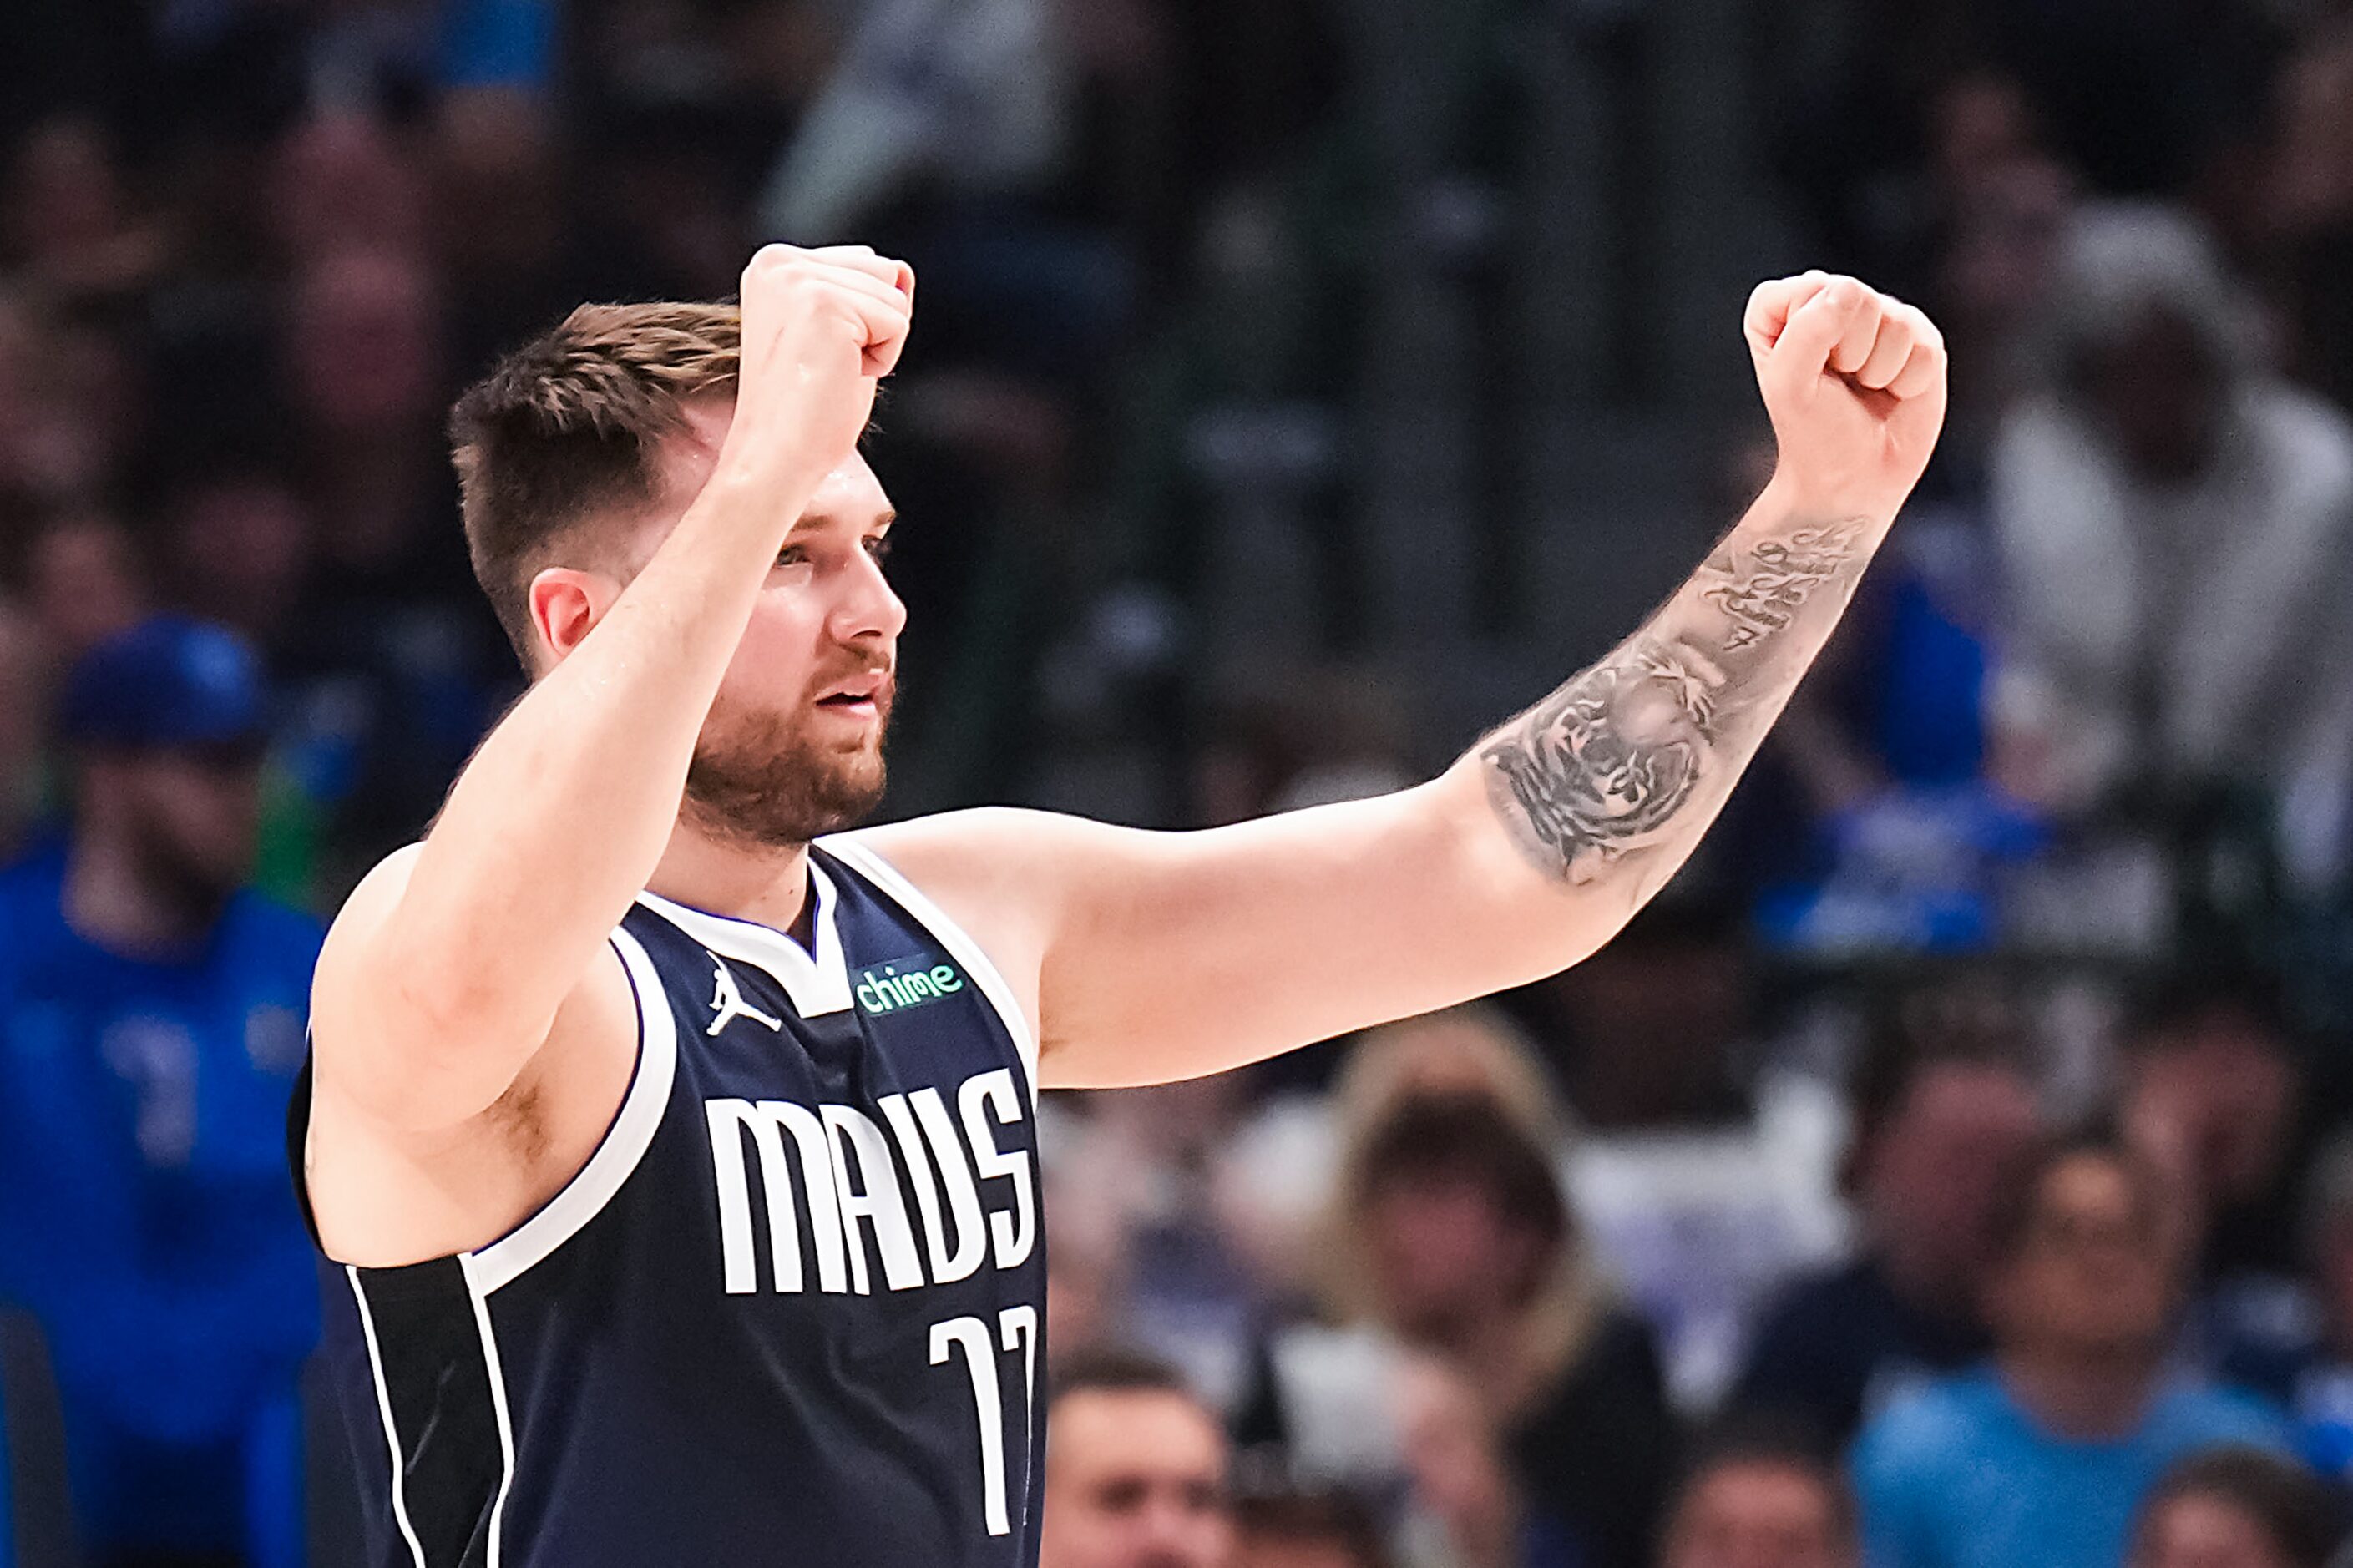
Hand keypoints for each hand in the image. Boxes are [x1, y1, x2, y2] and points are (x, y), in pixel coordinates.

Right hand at [720, 243, 914, 491]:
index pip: (866, 263)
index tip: (816, 354)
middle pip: (883, 272)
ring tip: (830, 372)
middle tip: (826, 365)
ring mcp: (798, 278)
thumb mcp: (840, 334)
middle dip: (874, 327)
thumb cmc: (805, 409)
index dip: (862, 320)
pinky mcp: (822, 302)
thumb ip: (866, 292)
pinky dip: (882, 360)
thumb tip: (902, 269)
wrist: (776, 456)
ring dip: (878, 345)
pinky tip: (840, 377)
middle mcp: (780, 261)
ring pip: (895, 297)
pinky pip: (897, 323)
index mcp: (775, 263)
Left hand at [1745, 271, 1947, 522]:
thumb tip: (1850, 291)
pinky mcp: (1921, 339)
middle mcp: (1835, 302)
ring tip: (1865, 389)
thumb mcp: (1790, 386)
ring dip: (1879, 370)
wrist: (1855, 478)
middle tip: (1839, 383)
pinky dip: (1908, 382)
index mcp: (1786, 307)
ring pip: (1895, 323)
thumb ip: (1807, 332)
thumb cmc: (1813, 432)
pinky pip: (1925, 348)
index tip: (1806, 370)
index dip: (1809, 333)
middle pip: (1855, 296)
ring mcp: (1882, 317)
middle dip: (1848, 351)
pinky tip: (1894, 394)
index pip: (1808, 288)